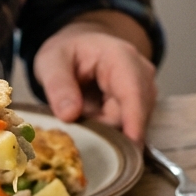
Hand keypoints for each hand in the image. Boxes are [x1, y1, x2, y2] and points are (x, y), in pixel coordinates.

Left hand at [32, 11, 156, 143]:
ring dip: (106, 129)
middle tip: (77, 122)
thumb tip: (69, 115)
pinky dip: (109, 129)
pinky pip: (128, 127)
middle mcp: (141, 73)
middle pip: (135, 114)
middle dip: (108, 128)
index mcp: (121, 57)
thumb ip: (58, 85)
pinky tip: (92, 119)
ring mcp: (144, 90)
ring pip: (132, 124)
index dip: (133, 122)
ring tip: (82, 114)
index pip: (134, 93)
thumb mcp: (52, 62)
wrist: (78, 47)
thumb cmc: (67, 52)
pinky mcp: (140, 105)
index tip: (130, 148)